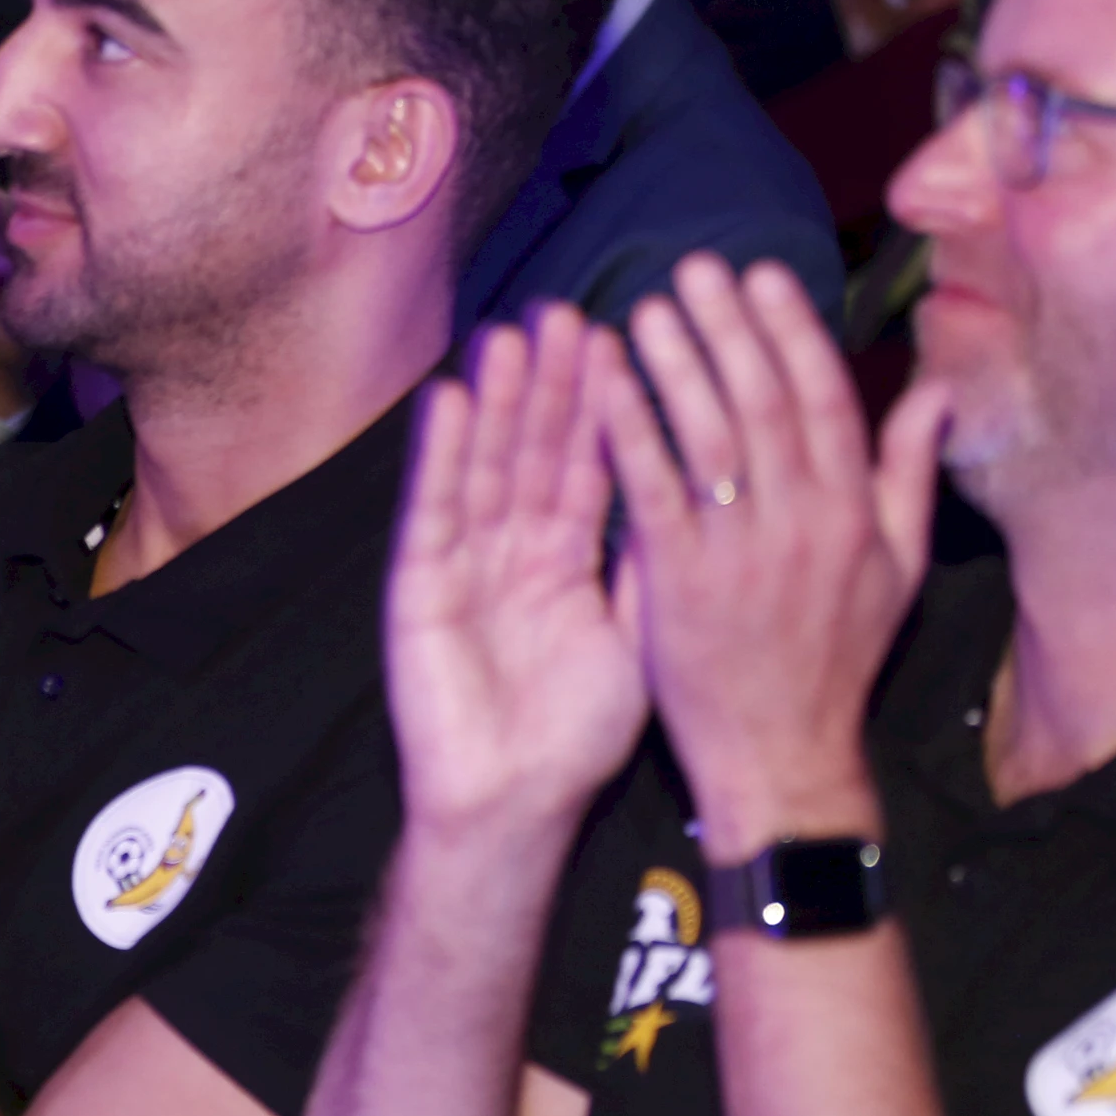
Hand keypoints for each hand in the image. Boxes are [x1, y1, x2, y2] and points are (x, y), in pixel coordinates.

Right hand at [383, 307, 649, 845]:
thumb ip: (650, 567)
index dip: (603, 404)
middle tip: (566, 309)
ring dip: (497, 401)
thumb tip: (696, 493)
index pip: (588, 467)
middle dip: (551, 383)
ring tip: (512, 331)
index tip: (623, 334)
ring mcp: (462, 563)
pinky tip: (450, 400)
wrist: (510, 805)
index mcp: (566, 561)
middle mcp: (512, 550)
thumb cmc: (575, 738)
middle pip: (534, 452)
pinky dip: (441, 455)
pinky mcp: (419, 585)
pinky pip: (436, 511)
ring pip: (486, 467)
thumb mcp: (634, 638)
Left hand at [592, 255, 950, 855]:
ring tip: (643, 308)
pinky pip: (652, 490)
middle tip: (693, 268)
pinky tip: (600, 386)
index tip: (762, 276)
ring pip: (709, 437)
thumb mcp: (896, 567)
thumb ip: (906, 474)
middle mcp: (804, 521)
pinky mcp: (681, 580)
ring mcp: (741, 550)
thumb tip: (935, 391)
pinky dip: (628, 432)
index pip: (826, 401)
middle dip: (729, 329)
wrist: (783, 753)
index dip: (792, 333)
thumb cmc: (834, 657)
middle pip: (764, 404)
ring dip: (676, 366)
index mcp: (856, 512)